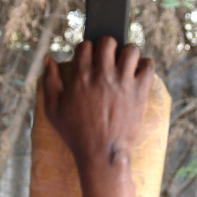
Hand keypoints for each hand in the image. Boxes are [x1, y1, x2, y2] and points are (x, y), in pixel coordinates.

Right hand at [42, 38, 152, 172]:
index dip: (87, 50)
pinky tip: (138, 73)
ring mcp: (123, 83)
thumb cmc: (76, 134)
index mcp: (80, 77)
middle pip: (108, 41)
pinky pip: (148, 66)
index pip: (85, 46)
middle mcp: (102, 75)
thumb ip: (50, 82)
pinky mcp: (140, 92)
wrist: (101, 154)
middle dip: (107, 46)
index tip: (90, 59)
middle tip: (108, 58)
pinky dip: (145, 66)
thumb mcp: (53, 110)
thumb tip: (48, 59)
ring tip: (125, 64)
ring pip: (131, 50)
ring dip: (127, 54)